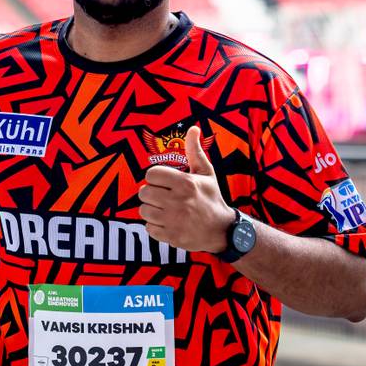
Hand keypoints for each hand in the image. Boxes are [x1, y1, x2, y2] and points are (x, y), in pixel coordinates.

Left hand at [139, 125, 234, 252]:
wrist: (222, 230)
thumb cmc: (212, 197)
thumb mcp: (206, 172)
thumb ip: (195, 151)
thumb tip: (193, 128)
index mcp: (185, 183)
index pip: (151, 175)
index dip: (155, 178)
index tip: (163, 182)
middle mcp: (178, 201)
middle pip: (144, 192)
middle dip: (151, 194)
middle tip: (163, 196)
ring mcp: (174, 220)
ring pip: (144, 210)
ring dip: (151, 210)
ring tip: (164, 209)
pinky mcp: (171, 236)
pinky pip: (149, 228)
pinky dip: (155, 226)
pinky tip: (167, 222)